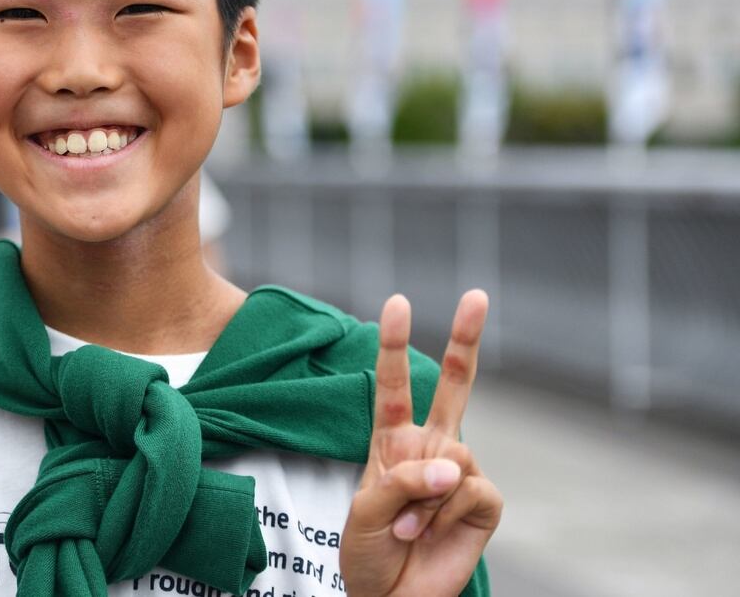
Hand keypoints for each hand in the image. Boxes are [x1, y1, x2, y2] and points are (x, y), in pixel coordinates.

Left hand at [339, 291, 503, 596]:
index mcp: (392, 441)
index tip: (396, 302)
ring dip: (422, 496)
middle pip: (454, 385)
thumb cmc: (370, 552)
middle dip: (465, 339)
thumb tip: (451, 465)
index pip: (393, 384)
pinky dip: (441, 513)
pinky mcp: (483, 502)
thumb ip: (401, 481)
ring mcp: (459, 474)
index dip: (393, 343)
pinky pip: (468, 490)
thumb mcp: (364, 511)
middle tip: (476, 295)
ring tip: (405, 527)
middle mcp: (429, 449)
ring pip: (452, 455)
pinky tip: (427, 534)